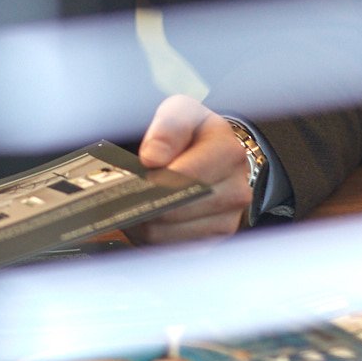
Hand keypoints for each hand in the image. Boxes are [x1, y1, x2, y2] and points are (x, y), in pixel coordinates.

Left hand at [125, 94, 252, 244]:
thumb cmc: (191, 132)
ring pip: (170, 233)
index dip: (154, 180)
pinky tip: (148, 220)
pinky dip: (155, 237)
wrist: (209, 151)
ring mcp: (229, 219)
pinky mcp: (215, 239)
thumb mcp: (180, 112)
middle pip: (176, 209)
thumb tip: (153, 159)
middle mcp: (236, 190)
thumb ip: (167, 128)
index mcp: (229, 153)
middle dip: (145, 203)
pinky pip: (175, 248)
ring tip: (134, 204)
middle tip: (124, 194)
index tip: (137, 177)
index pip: (184, 177)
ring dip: (146, 223)